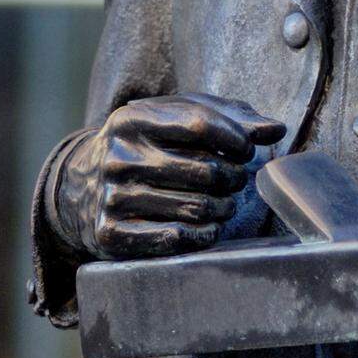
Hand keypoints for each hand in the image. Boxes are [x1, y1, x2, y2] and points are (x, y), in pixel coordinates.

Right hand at [51, 93, 285, 260]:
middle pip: (205, 170)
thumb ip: (231, 119)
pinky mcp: (110, 233)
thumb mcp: (180, 120)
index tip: (246, 150)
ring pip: (197, 207)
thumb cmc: (149, 146)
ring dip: (225, 208)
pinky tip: (208, 225)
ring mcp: (111, 197)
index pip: (200, 123)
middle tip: (235, 180)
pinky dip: (205, 234)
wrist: (81, 188)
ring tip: (225, 203)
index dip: (236, 138)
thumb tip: (276, 129)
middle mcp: (118, 157)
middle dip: (234, 177)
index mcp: (132, 119)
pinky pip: (177, 238)